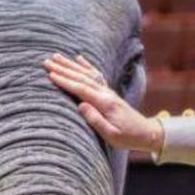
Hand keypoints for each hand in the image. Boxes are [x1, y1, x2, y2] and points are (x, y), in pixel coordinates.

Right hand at [44, 53, 162, 153]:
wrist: (147, 133)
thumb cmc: (128, 137)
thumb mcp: (111, 135)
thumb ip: (95, 120)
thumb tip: (80, 105)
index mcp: (105, 103)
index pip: (81, 89)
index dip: (65, 81)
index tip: (50, 74)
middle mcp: (106, 93)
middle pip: (81, 78)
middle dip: (63, 69)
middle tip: (46, 61)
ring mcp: (108, 91)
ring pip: (86, 74)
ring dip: (70, 65)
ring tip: (56, 56)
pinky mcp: (109, 93)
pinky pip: (95, 75)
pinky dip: (86, 66)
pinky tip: (79, 58)